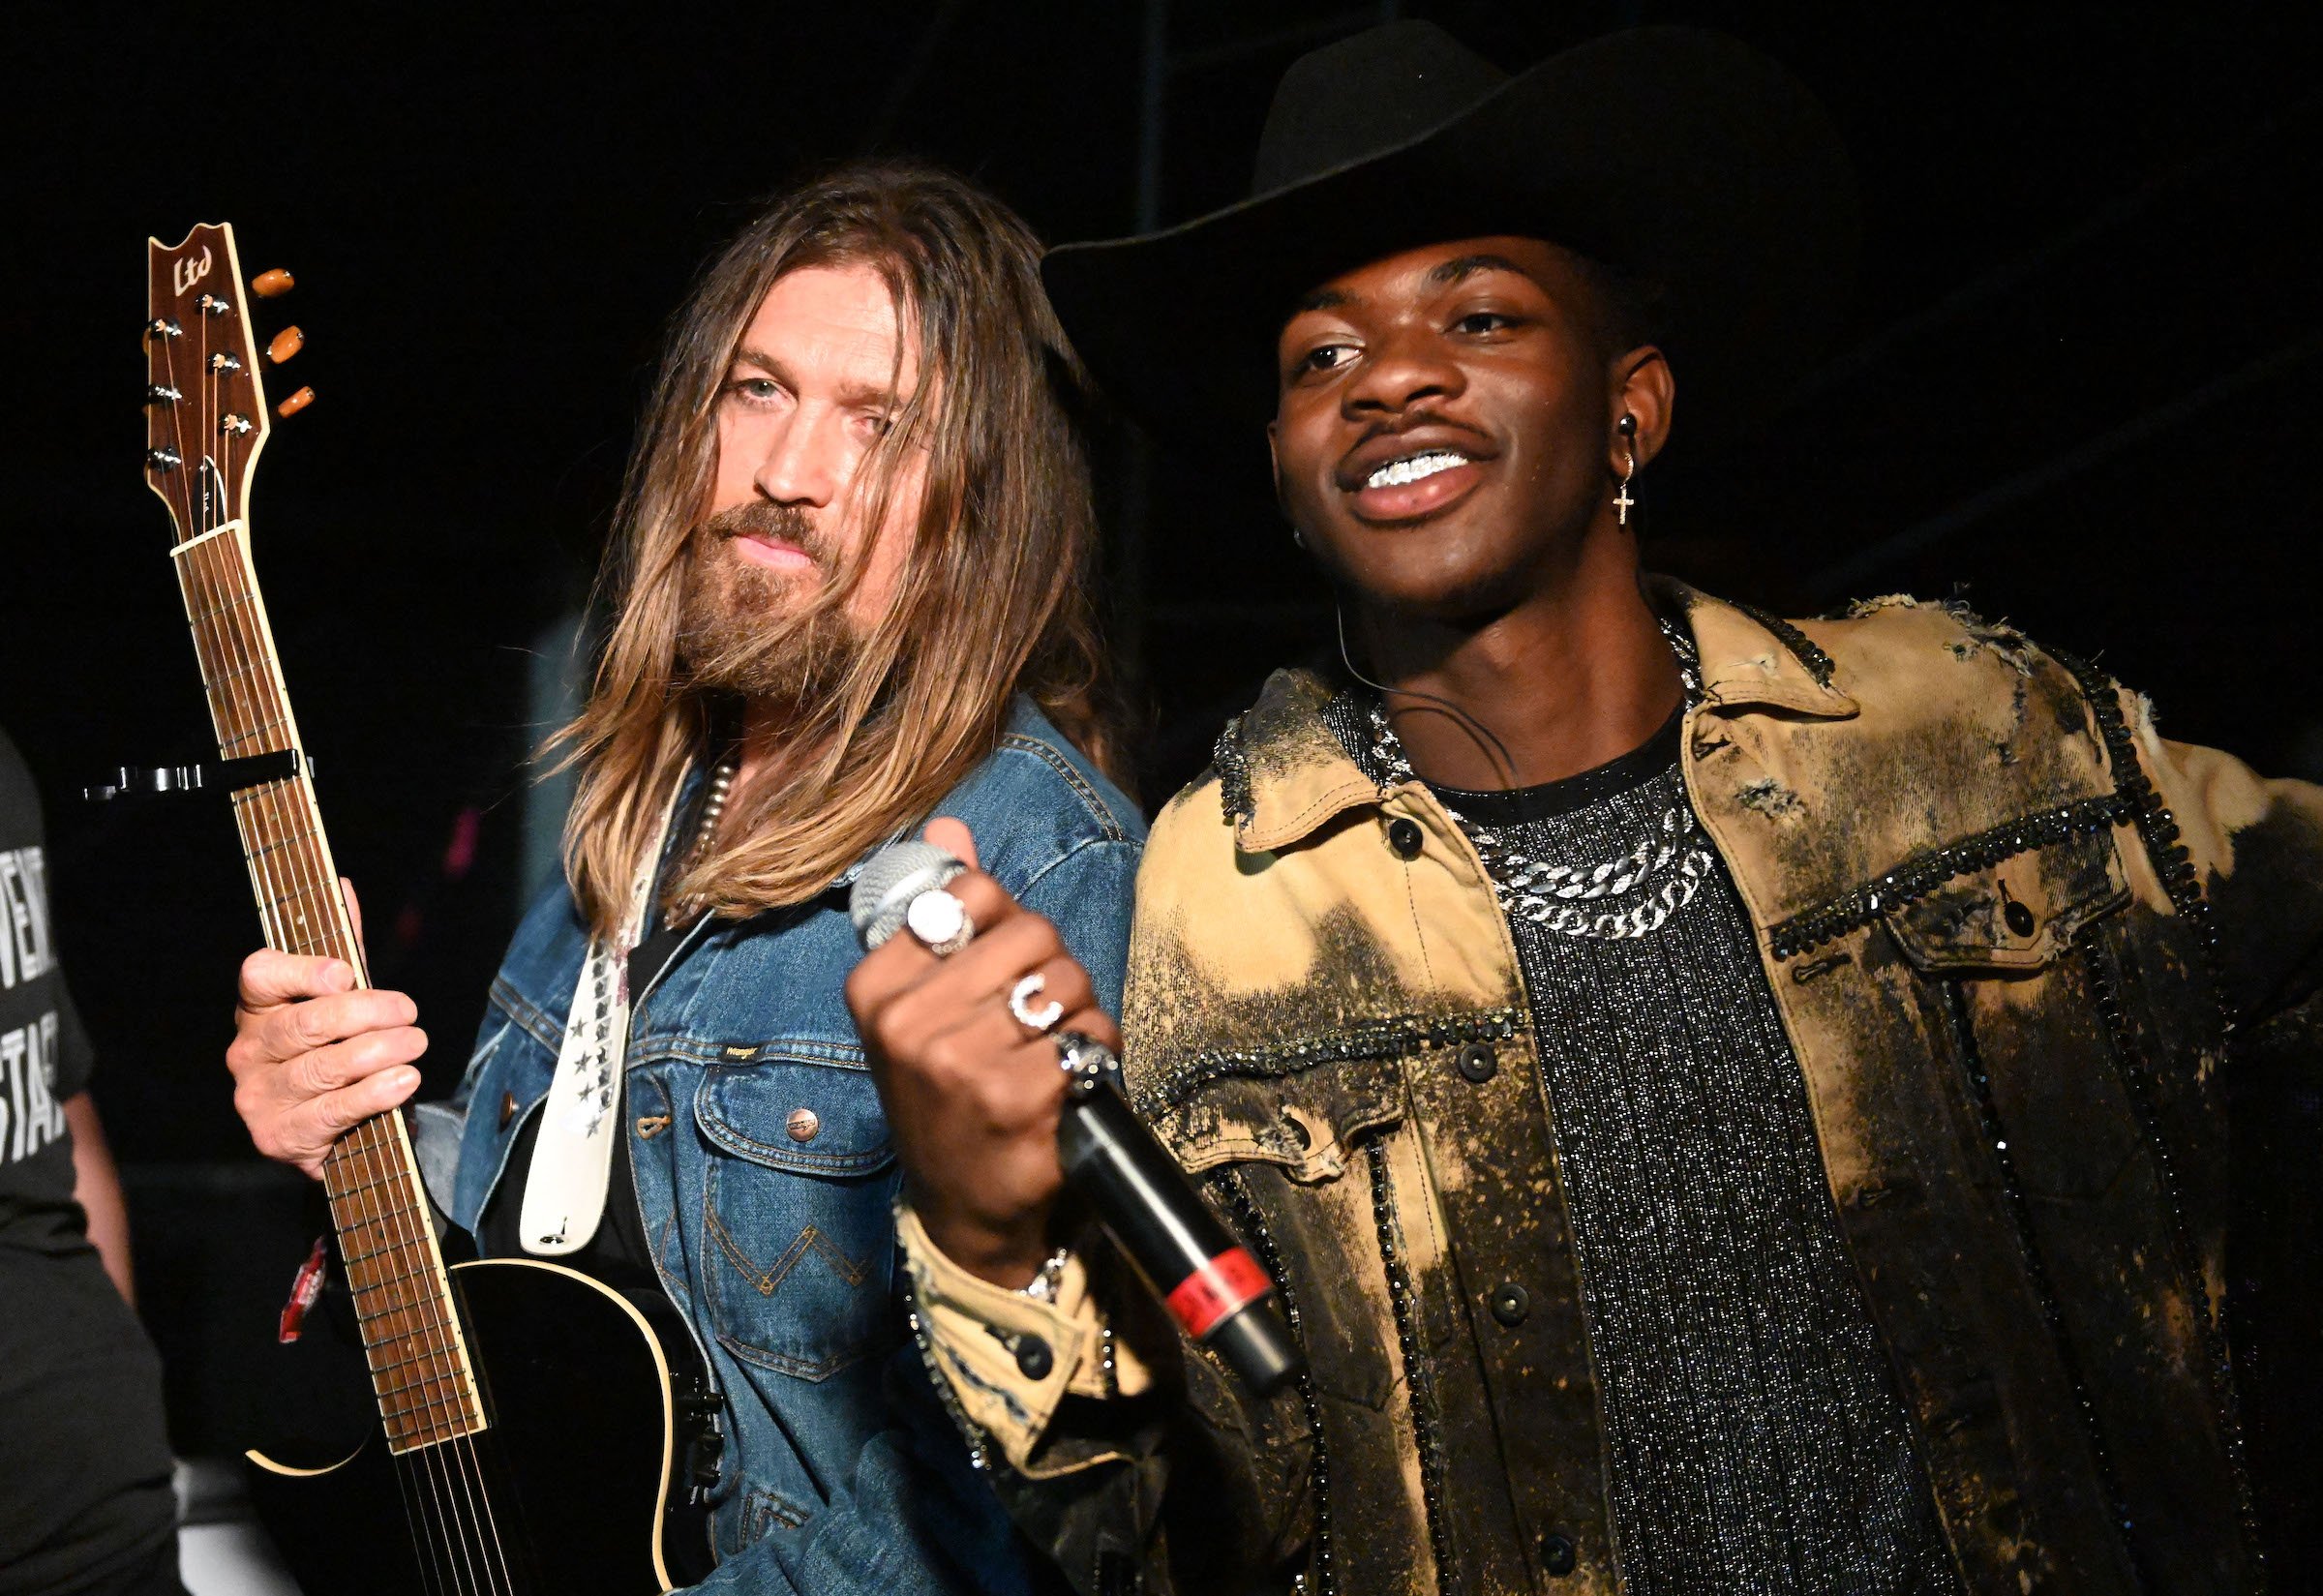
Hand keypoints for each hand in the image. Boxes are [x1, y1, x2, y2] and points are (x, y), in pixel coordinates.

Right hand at [226, 879, 426, 1178]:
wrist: (329, 1130)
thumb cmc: (333, 1051)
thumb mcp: (340, 999)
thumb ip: (343, 947)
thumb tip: (343, 887)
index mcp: (257, 1007)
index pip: (259, 975)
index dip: (301, 971)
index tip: (345, 974)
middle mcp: (248, 1050)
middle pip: (303, 1024)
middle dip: (365, 1014)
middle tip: (409, 1012)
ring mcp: (258, 1097)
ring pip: (321, 1068)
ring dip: (378, 1052)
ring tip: (416, 1043)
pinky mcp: (279, 1136)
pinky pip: (331, 1111)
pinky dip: (374, 1094)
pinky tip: (404, 1080)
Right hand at [846, 818, 1120, 1287]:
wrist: (963, 1206)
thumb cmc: (948, 1093)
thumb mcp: (922, 1004)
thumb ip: (941, 913)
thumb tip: (950, 828)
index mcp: (876, 987)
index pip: (973, 894)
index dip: (1006, 925)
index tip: (994, 971)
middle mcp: (907, 1022)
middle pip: (1033, 932)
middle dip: (1053, 969)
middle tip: (1033, 1019)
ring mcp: (959, 1062)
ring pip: (1068, 981)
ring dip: (1076, 1014)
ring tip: (1047, 1051)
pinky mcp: (1015, 1097)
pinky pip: (1089, 1035)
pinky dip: (1095, 1055)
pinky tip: (1066, 1083)